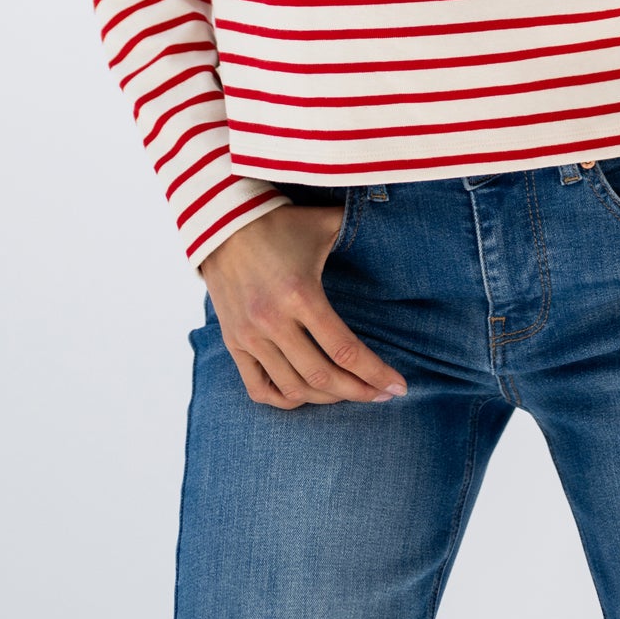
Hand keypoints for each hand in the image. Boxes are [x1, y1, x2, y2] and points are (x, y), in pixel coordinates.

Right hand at [200, 202, 408, 408]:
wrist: (221, 221)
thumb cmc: (280, 222)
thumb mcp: (324, 223)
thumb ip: (360, 226)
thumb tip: (397, 219)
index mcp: (300, 295)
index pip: (345, 350)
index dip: (376, 373)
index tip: (398, 386)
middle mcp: (273, 322)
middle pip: (323, 377)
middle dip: (359, 391)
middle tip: (381, 395)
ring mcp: (250, 336)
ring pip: (294, 389)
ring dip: (327, 398)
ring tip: (350, 392)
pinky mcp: (233, 343)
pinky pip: (259, 388)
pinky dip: (285, 399)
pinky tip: (308, 394)